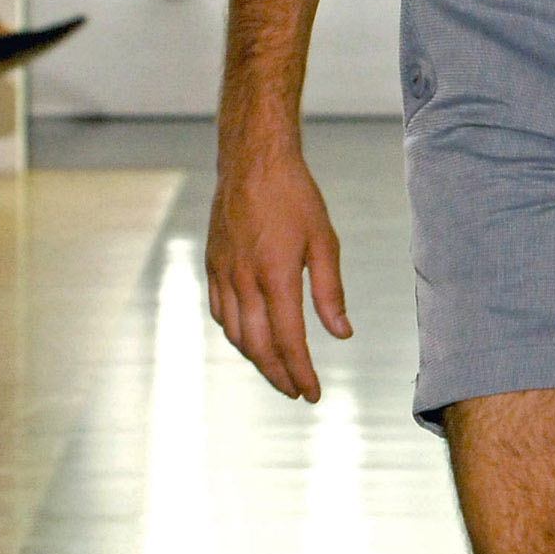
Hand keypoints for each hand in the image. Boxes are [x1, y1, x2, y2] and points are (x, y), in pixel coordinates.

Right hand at [205, 125, 352, 399]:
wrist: (252, 160)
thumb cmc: (294, 196)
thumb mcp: (324, 241)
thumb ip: (331, 291)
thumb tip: (341, 334)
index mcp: (276, 276)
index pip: (289, 341)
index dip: (301, 373)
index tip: (313, 393)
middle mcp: (244, 280)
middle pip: (258, 347)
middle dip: (279, 375)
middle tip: (296, 392)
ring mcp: (223, 273)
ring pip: (235, 334)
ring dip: (256, 359)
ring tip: (278, 370)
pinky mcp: (212, 264)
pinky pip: (220, 312)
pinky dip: (236, 334)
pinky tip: (250, 338)